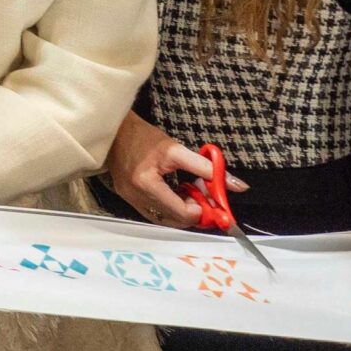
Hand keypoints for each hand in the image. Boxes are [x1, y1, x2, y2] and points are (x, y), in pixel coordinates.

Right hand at [106, 110, 242, 228]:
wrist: (113, 130)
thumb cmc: (143, 137)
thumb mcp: (176, 149)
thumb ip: (207, 168)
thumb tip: (237, 185)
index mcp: (147, 184)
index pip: (182, 212)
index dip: (202, 210)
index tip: (212, 199)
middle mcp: (137, 197)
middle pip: (175, 220)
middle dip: (193, 212)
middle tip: (203, 196)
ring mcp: (130, 200)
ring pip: (165, 220)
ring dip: (182, 212)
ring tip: (190, 195)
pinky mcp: (128, 198)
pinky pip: (154, 213)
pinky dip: (169, 209)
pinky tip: (175, 195)